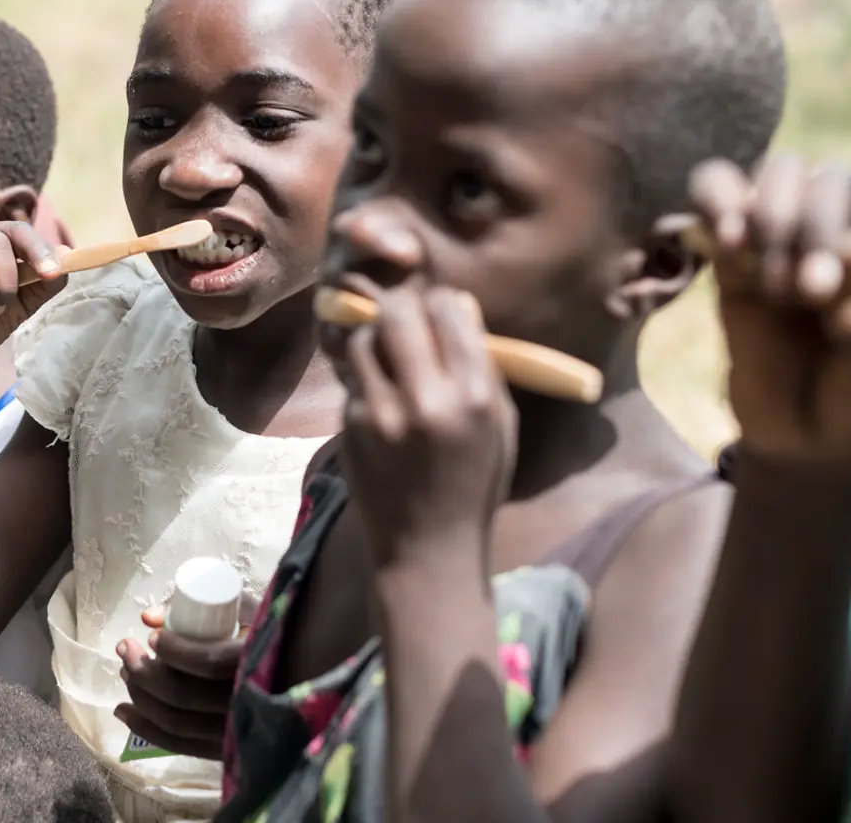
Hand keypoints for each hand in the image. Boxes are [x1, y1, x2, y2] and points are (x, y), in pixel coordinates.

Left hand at [115, 596, 260, 758]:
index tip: (154, 636)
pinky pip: (178, 745)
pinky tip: (123, 711)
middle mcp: (246, 704)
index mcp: (257, 665)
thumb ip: (204, 603)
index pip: (208, 663)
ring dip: (140, 696)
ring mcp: (233, 732)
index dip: (174, 651)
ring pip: (175, 721)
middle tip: (126, 647)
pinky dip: (145, 728)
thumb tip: (148, 616)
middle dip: (143, 670)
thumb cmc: (274, 637)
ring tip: (125, 670)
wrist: (299, 677)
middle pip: (183, 694)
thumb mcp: (249, 610)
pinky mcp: (222, 749)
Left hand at [330, 286, 517, 567]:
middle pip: (397, 312)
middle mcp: (427, 399)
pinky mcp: (350, 426)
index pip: (448, 310)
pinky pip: (354, 378)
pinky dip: (366, 377)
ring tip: (391, 358)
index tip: (440, 311)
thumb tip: (460, 308)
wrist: (428, 548)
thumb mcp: (500, 426)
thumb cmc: (475, 485)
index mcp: (475, 396)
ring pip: (364, 339)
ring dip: (376, 339)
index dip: (441, 302)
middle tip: (406, 320)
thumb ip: (484, 367)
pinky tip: (382, 398)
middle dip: (401, 307)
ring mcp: (381, 413)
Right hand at [680, 156, 850, 477]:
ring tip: (771, 281)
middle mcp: (849, 226)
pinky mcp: (733, 243)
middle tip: (808, 291)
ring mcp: (789, 229)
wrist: (808, 434)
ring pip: (779, 171)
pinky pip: (717, 188)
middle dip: (817, 229)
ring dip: (773, 216)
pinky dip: (717, 201)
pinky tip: (726, 242)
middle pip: (833, 184)